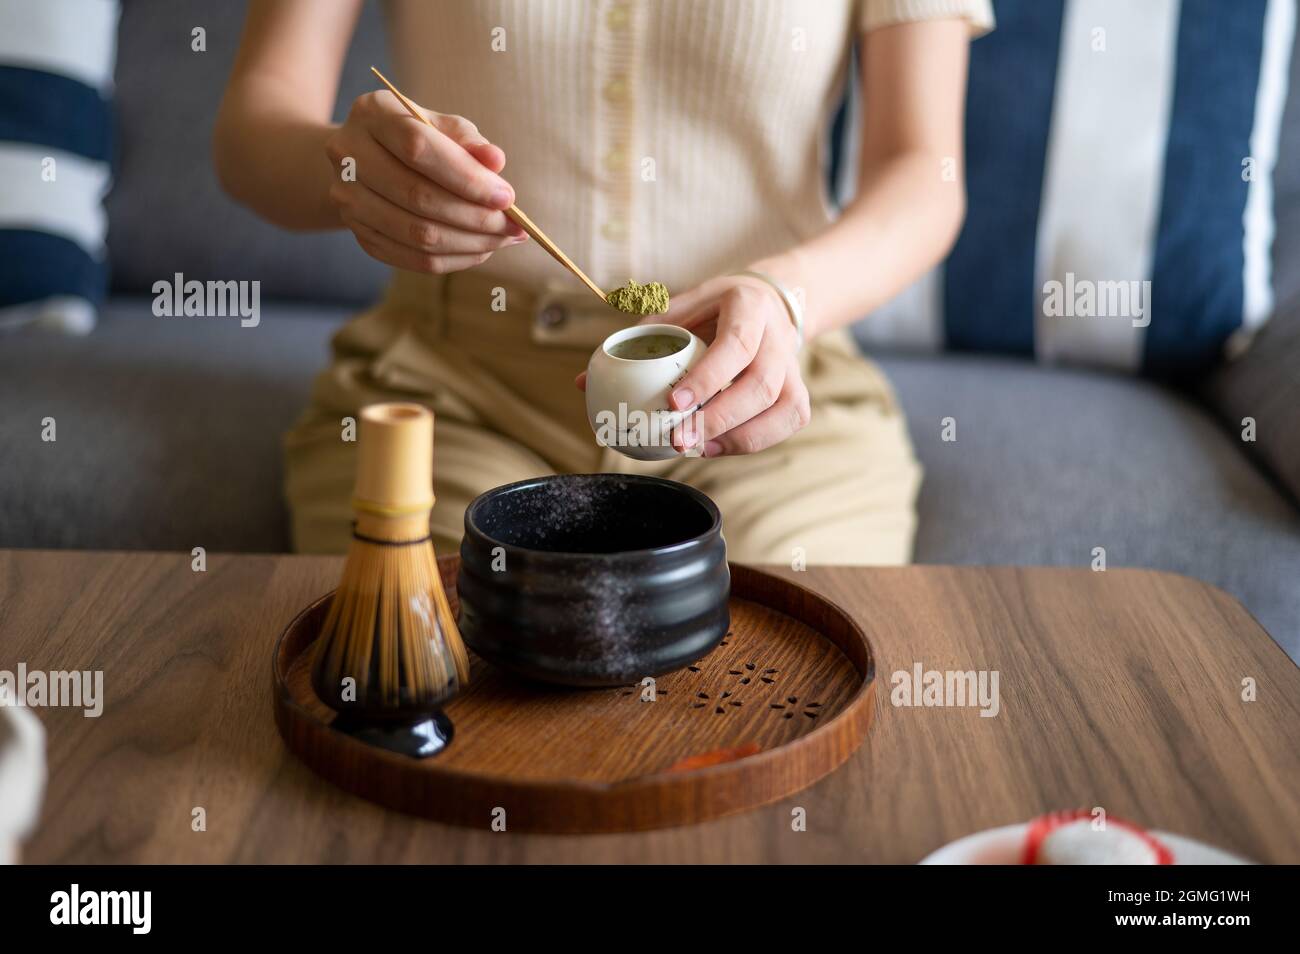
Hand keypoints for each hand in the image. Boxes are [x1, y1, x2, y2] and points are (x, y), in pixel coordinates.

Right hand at [324, 91, 526, 273]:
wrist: (363, 159)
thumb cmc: (412, 136)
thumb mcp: (439, 125)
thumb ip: (467, 139)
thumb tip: (496, 161)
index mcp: (372, 115)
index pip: (419, 148)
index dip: (467, 178)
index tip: (507, 197)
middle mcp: (349, 156)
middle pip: (418, 197)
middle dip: (475, 217)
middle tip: (514, 227)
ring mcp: (348, 200)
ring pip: (417, 235)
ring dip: (470, 243)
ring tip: (504, 239)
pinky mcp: (360, 235)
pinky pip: (413, 259)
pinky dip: (455, 259)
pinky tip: (481, 250)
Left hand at [578, 273, 809, 456]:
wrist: (771, 303)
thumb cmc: (714, 309)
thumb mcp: (681, 308)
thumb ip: (639, 341)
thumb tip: (584, 383)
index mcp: (748, 307)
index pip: (735, 345)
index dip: (707, 378)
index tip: (673, 404)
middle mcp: (777, 337)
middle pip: (760, 385)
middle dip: (719, 419)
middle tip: (678, 440)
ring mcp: (793, 366)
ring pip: (782, 409)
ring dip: (739, 436)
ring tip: (697, 448)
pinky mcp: (798, 390)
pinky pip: (787, 422)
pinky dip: (755, 441)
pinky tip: (717, 448)